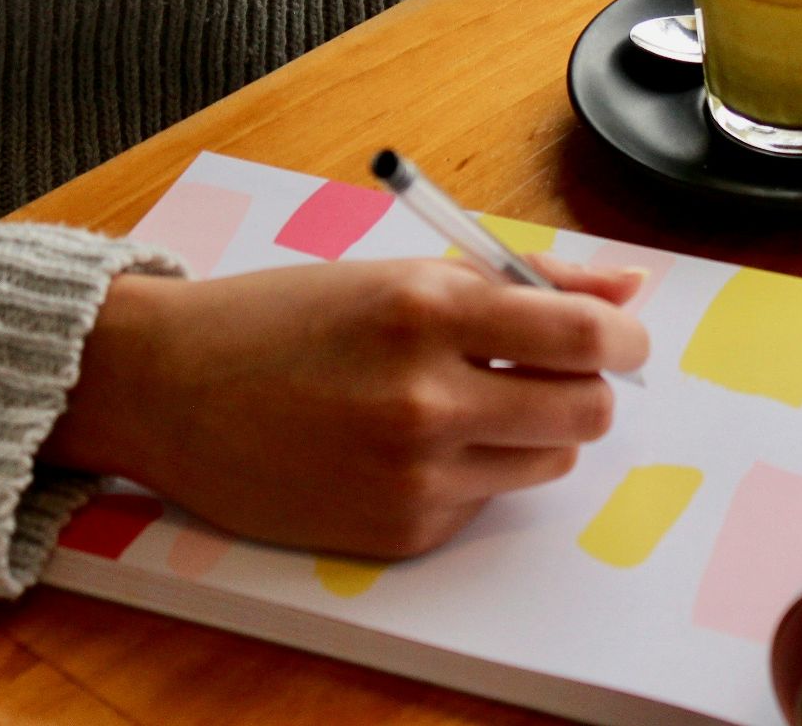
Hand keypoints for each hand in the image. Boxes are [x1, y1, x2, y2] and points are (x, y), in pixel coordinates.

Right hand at [44, 257, 648, 557]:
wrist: (170, 388)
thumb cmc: (285, 319)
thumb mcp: (401, 274)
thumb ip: (525, 279)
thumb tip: (630, 289)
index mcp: (427, 307)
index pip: (584, 335)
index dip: (622, 338)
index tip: (622, 338)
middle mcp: (426, 395)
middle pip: (586, 408)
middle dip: (586, 387)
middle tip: (551, 372)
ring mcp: (414, 472)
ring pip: (549, 459)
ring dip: (532, 430)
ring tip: (466, 403)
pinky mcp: (402, 528)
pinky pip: (488, 498)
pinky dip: (472, 469)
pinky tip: (408, 445)